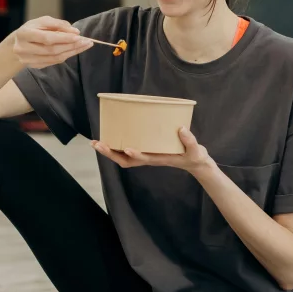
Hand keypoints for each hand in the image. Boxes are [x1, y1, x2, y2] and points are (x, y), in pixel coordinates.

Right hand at [10, 16, 92, 70]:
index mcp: (24, 34)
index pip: (47, 38)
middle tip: (86, 41)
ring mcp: (28, 60)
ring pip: (54, 58)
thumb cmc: (32, 29)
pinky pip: (53, 62)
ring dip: (71, 52)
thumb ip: (58, 24)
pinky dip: (66, 56)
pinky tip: (74, 51)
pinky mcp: (33, 66)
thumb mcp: (42, 21)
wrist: (16, 44)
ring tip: (84, 46)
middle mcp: (23, 49)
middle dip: (71, 45)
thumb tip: (75, 31)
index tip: (78, 35)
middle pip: (52, 50)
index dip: (64, 38)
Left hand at [92, 127, 211, 173]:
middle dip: (111, 153)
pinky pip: (128, 151)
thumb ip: (190, 141)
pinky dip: (117, 147)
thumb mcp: (196, 150)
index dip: (136, 154)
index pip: (145, 159)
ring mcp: (146, 156)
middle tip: (97, 144)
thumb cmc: (194, 157)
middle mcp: (149, 158)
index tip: (127, 148)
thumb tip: (181, 128)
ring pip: (123, 157)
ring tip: (96, 143)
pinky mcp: (146, 151)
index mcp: (160, 159)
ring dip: (109, 151)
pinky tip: (110, 138)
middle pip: (126, 160)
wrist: (194, 163)